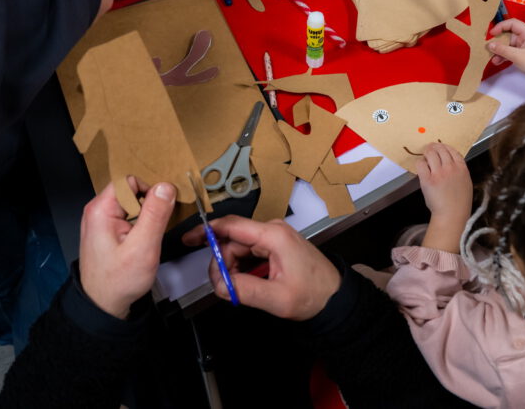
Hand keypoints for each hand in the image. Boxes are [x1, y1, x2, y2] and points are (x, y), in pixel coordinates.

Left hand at [79, 176, 176, 318]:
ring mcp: (100, 221)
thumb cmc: (118, 281)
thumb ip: (155, 214)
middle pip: (131, 190)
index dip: (150, 192)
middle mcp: (97, 211)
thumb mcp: (143, 247)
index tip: (161, 210)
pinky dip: (139, 222)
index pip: (130, 181)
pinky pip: (127, 215)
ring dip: (145, 214)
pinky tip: (144, 239)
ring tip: (150, 235)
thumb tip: (165, 187)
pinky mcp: (106, 230)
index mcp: (101, 209)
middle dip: (149, 204)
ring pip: (131, 203)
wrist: (103, 305)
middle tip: (157, 226)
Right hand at [182, 215, 340, 319]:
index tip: (189, 240)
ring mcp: (273, 237)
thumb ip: (245, 290)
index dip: (206, 231)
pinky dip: (242, 268)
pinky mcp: (274, 246)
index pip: (231, 225)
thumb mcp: (277, 299)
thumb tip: (219, 285)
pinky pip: (248, 253)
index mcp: (273, 235)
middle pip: (231, 240)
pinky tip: (248, 283)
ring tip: (240, 289)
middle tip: (224, 288)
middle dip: (222, 263)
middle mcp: (272, 231)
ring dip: (232, 268)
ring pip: (238, 248)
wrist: (335, 297)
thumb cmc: (314, 294)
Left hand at [416, 143, 471, 252]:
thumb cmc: (460, 202)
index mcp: (462, 168)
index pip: (452, 150)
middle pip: (440, 149)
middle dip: (433, 147)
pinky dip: (420, 162)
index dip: (444, 147)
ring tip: (424, 156)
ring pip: (430, 153)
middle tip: (429, 149)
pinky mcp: (427, 179)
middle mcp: (451, 168)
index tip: (440, 147)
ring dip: (426, 152)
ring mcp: (439, 173)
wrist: (452, 214)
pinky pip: (421, 164)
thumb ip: (460, 171)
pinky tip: (421, 166)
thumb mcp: (466, 183)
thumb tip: (451, 162)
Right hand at [488, 18, 524, 91]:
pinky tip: (498, 62)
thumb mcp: (517, 56)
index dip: (501, 26)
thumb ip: (502, 50)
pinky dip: (504, 56)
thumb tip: (490, 45)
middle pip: (509, 34)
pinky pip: (511, 52)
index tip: (491, 34)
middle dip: (498, 41)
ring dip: (500, 50)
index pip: (512, 23)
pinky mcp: (524, 54)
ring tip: (492, 57)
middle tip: (489, 46)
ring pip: (508, 44)